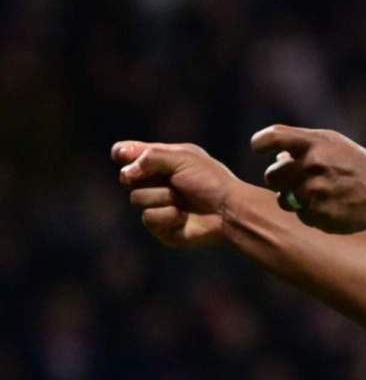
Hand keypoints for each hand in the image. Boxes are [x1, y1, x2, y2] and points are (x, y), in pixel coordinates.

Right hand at [113, 141, 239, 247]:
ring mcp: (156, 204)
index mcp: (161, 161)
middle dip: (146, 177)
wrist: (229, 212)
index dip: (122, 154)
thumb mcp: (183, 158)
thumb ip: (150, 157)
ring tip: (183, 199)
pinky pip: (148, 218)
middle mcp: (156, 182)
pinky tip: (183, 217)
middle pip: (126, 177)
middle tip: (170, 179)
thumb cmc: (210, 182)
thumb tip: (125, 173)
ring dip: (162, 196)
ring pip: (136, 198)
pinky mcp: (159, 226)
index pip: (128, 154)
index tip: (122, 156)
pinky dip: (167, 215)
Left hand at [251, 125, 365, 233]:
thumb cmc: (355, 164)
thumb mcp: (334, 143)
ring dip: (295, 199)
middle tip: (299, 179)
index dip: (260, 142)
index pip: (274, 137)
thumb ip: (303, 144)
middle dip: (281, 179)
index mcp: (315, 144)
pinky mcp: (321, 215)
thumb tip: (277, 156)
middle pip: (272, 175)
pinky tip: (330, 206)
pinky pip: (301, 216)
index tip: (258, 147)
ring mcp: (317, 192)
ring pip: (284, 200)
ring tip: (319, 194)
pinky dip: (311, 213)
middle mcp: (313, 166)